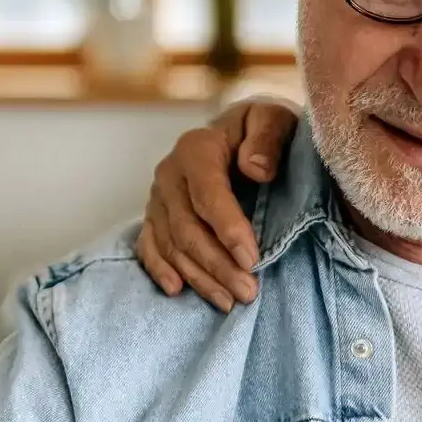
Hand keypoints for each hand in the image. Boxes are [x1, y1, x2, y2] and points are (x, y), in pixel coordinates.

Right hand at [136, 98, 299, 309]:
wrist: (237, 133)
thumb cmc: (259, 131)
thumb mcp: (272, 120)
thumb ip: (268, 139)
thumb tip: (256, 169)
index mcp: (197, 149)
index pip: (207, 194)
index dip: (228, 229)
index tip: (252, 259)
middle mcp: (169, 173)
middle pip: (187, 227)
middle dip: (217, 264)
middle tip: (248, 291)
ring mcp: (157, 198)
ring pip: (171, 244)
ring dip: (199, 276)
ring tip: (228, 301)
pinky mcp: (155, 216)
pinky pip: (149, 246)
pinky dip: (160, 270)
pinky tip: (177, 290)